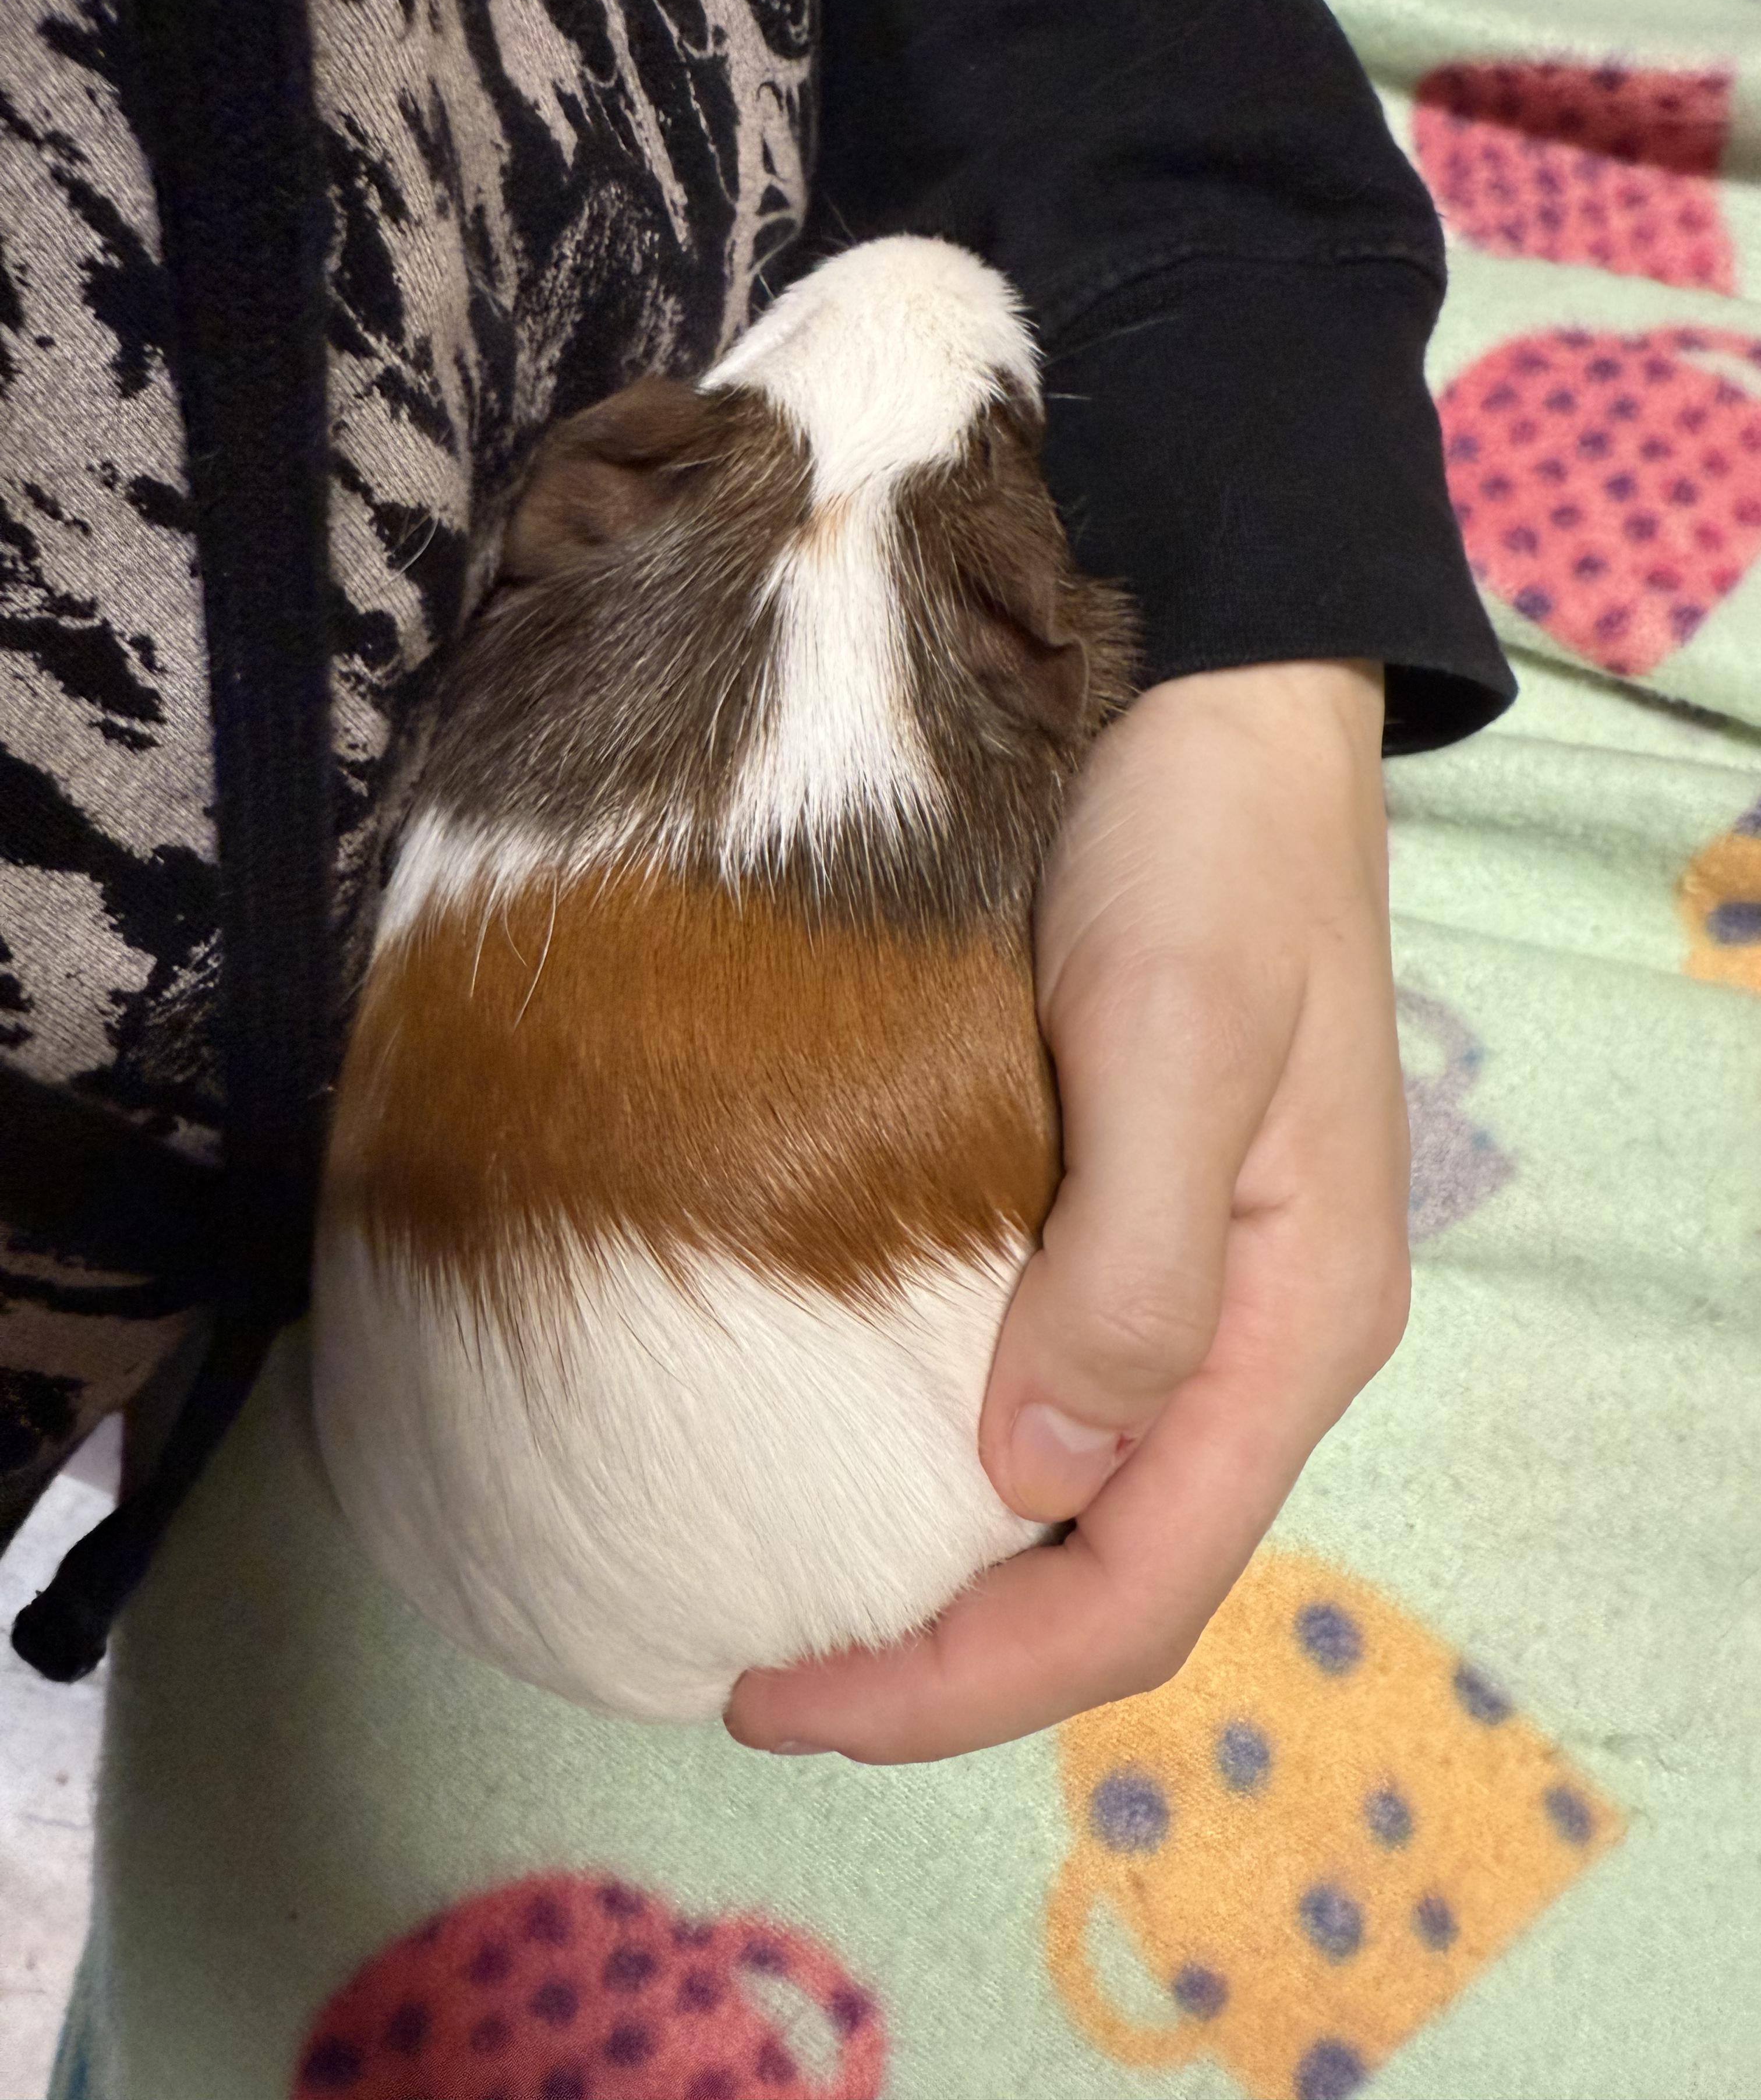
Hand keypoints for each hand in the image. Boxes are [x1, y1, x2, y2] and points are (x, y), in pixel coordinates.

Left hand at [725, 659, 1410, 1761]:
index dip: (967, 1680)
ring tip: (794, 1594)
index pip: (1141, 1583)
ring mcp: (1202, 1278)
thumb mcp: (1174, 1036)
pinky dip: (957, 1465)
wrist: (1217, 696)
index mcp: (1294, 1321)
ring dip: (954, 1577)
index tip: (779, 1692)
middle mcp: (1260, 1331)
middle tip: (761, 1673)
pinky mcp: (1137, 1214)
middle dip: (949, 1658)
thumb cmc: (1197, 852)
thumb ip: (1129, 1268)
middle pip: (1116, 1567)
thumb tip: (1034, 1482)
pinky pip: (1060, 1395)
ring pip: (1089, 1498)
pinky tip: (854, 1445)